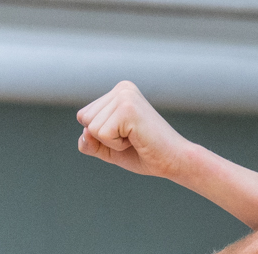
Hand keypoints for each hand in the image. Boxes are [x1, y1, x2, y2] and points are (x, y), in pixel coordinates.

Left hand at [77, 81, 191, 178]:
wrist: (173, 161)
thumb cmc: (144, 154)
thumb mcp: (108, 148)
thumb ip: (89, 141)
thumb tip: (85, 132)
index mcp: (118, 92)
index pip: (84, 116)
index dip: (100, 135)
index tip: (126, 135)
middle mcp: (122, 88)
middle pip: (84, 119)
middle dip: (104, 138)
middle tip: (131, 138)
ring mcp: (125, 96)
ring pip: (91, 128)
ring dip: (111, 142)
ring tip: (134, 138)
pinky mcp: (127, 109)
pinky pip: (102, 134)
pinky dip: (116, 145)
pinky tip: (136, 140)